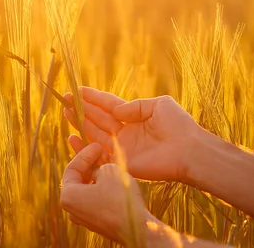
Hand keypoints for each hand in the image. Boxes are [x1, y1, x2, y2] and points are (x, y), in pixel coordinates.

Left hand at [60, 142, 149, 244]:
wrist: (138, 228)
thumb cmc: (120, 198)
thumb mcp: (109, 170)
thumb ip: (98, 166)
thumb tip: (97, 171)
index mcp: (68, 196)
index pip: (72, 168)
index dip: (84, 153)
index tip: (97, 145)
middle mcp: (71, 209)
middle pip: (78, 178)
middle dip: (90, 163)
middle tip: (100, 150)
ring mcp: (84, 217)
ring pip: (88, 188)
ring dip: (97, 174)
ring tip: (108, 161)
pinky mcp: (97, 222)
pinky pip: (96, 199)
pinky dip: (102, 187)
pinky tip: (114, 177)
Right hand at [64, 88, 202, 181]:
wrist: (189, 151)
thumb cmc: (179, 126)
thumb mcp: (159, 104)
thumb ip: (135, 105)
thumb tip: (115, 110)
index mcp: (134, 117)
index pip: (108, 105)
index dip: (93, 98)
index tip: (78, 90)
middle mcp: (125, 132)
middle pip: (98, 118)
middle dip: (81, 108)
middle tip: (65, 99)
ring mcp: (122, 147)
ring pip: (94, 133)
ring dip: (79, 122)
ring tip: (65, 111)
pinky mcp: (121, 162)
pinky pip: (98, 154)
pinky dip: (83, 146)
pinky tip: (70, 137)